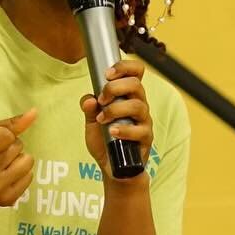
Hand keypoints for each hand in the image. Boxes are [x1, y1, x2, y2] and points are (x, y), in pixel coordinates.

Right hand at [0, 109, 37, 208]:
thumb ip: (9, 123)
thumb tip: (34, 112)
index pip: (7, 135)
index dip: (5, 135)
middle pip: (17, 147)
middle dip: (11, 147)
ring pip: (28, 162)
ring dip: (20, 159)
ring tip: (5, 164)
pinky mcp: (7, 200)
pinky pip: (30, 177)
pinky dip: (22, 173)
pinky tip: (8, 176)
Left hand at [82, 56, 153, 175]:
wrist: (113, 167)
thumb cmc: (105, 140)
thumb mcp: (91, 122)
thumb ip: (88, 109)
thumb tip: (89, 99)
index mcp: (127, 95)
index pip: (136, 72)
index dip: (124, 67)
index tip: (107, 74)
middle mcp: (139, 104)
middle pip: (136, 84)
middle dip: (115, 88)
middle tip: (101, 100)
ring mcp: (144, 121)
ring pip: (138, 106)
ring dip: (116, 109)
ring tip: (103, 119)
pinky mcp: (146, 138)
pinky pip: (141, 130)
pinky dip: (124, 129)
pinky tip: (112, 132)